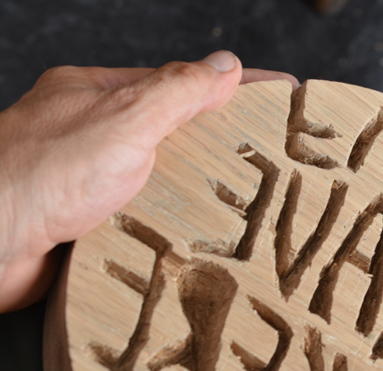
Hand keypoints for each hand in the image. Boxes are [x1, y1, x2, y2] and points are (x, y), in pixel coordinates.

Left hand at [0, 51, 297, 312]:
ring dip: (198, 189)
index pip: (181, 82)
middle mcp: (91, 135)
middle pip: (173, 130)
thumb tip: (225, 65)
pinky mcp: (88, 225)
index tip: (284, 91)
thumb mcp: (125, 120)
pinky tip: (197, 237)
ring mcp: (88, 181)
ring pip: (159, 178)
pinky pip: (143, 218)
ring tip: (248, 202)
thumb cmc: (42, 175)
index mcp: (98, 95)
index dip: (236, 85)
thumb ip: (178, 92)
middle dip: (222, 139)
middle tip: (275, 154)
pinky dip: (172, 225)